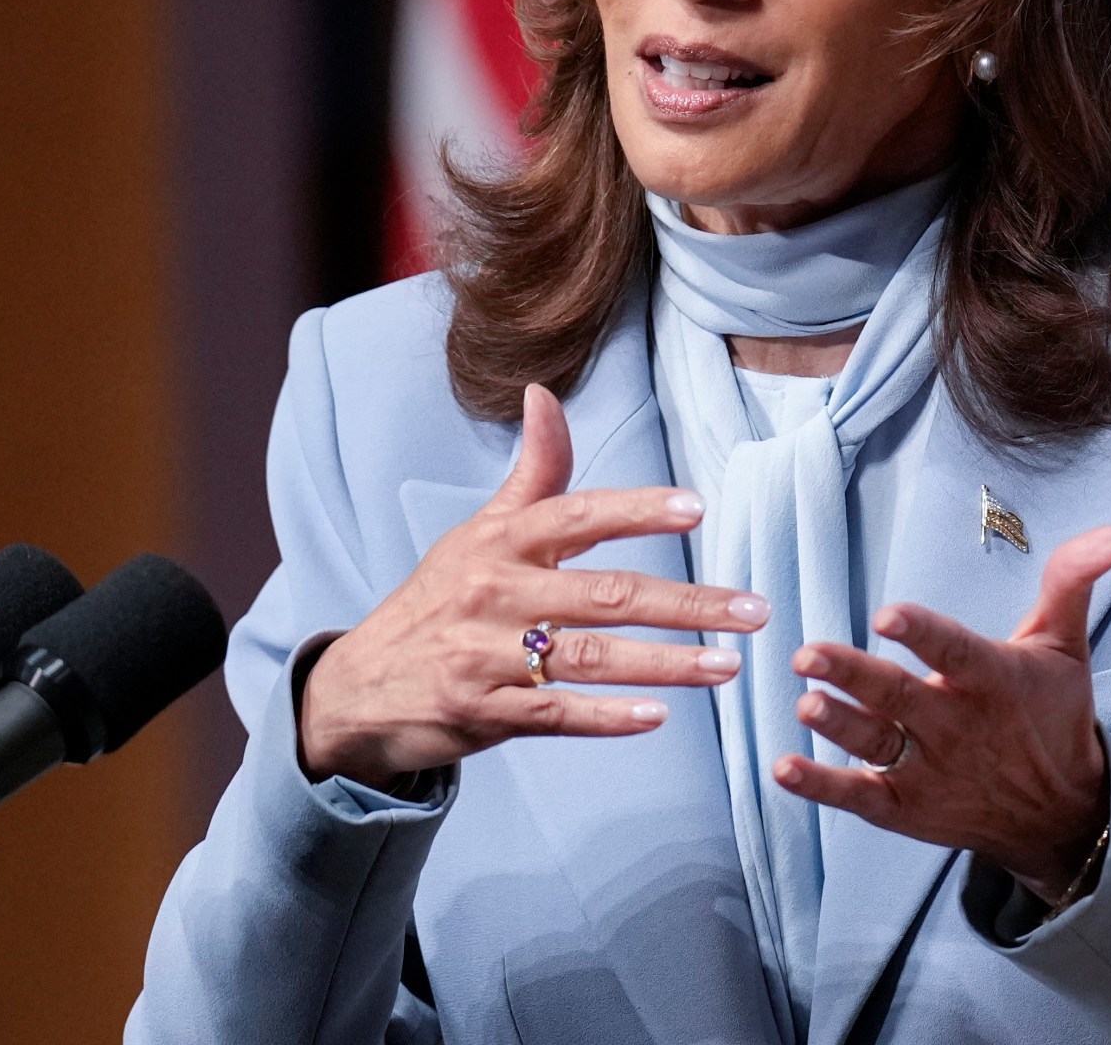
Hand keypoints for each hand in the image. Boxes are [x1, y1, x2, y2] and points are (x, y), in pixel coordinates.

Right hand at [298, 384, 770, 788]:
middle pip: (605, 594)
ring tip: (728, 665)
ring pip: (589, 658)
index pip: (577, 514)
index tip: (698, 510)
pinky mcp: (481, 712)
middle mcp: (493, 592)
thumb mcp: (477, 533)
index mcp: (501, 542)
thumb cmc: (437, 602)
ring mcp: (485, 655)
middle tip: (753, 610)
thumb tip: (544, 393)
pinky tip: (657, 716)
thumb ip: (531, 473)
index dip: (637, 509)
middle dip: (687, 602)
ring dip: (666, 662)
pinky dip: (606, 717)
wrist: (357, 689)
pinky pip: (554, 714)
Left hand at [774, 525, 1110, 900]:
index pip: (954, 652)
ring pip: (875, 746)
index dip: (922, 633)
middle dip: (854, 676)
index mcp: (992, 681)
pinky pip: (859, 796)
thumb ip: (1072, 582)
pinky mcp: (906, 807)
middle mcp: (956, 727)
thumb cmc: (1055, 717)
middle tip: (808, 654)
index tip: (889, 615)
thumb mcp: (1065, 646)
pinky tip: (784, 768)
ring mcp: (928, 771)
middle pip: (899, 698)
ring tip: (805, 705)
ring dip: (838, 726)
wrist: (1061, 816)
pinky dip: (822, 786)